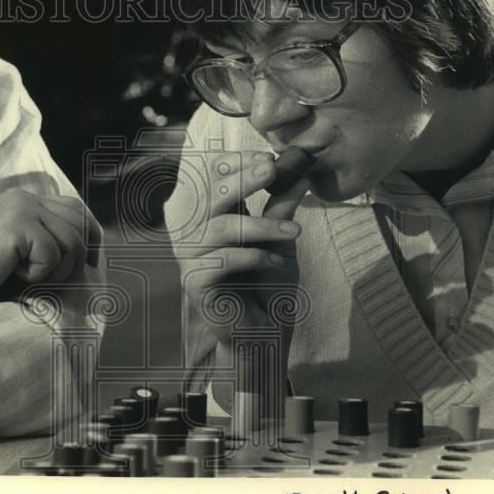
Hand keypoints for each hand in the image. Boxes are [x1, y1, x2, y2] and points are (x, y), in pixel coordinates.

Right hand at [0, 189, 100, 306]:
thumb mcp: (21, 251)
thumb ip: (46, 240)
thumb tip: (89, 251)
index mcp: (25, 200)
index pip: (75, 208)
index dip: (90, 234)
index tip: (93, 261)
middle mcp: (25, 198)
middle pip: (80, 222)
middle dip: (79, 256)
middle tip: (59, 278)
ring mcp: (21, 208)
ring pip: (71, 241)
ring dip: (57, 270)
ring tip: (29, 277)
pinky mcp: (18, 225)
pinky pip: (52, 254)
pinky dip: (39, 274)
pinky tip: (14, 274)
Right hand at [182, 149, 308, 345]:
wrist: (265, 336)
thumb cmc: (270, 289)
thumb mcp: (282, 242)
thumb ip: (282, 209)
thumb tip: (300, 171)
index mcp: (216, 219)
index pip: (214, 179)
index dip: (235, 163)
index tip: (268, 157)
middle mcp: (199, 235)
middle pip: (212, 196)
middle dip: (243, 179)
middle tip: (272, 169)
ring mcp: (192, 259)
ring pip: (221, 228)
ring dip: (260, 225)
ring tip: (295, 232)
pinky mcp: (195, 284)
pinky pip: (219, 261)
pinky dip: (251, 257)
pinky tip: (274, 261)